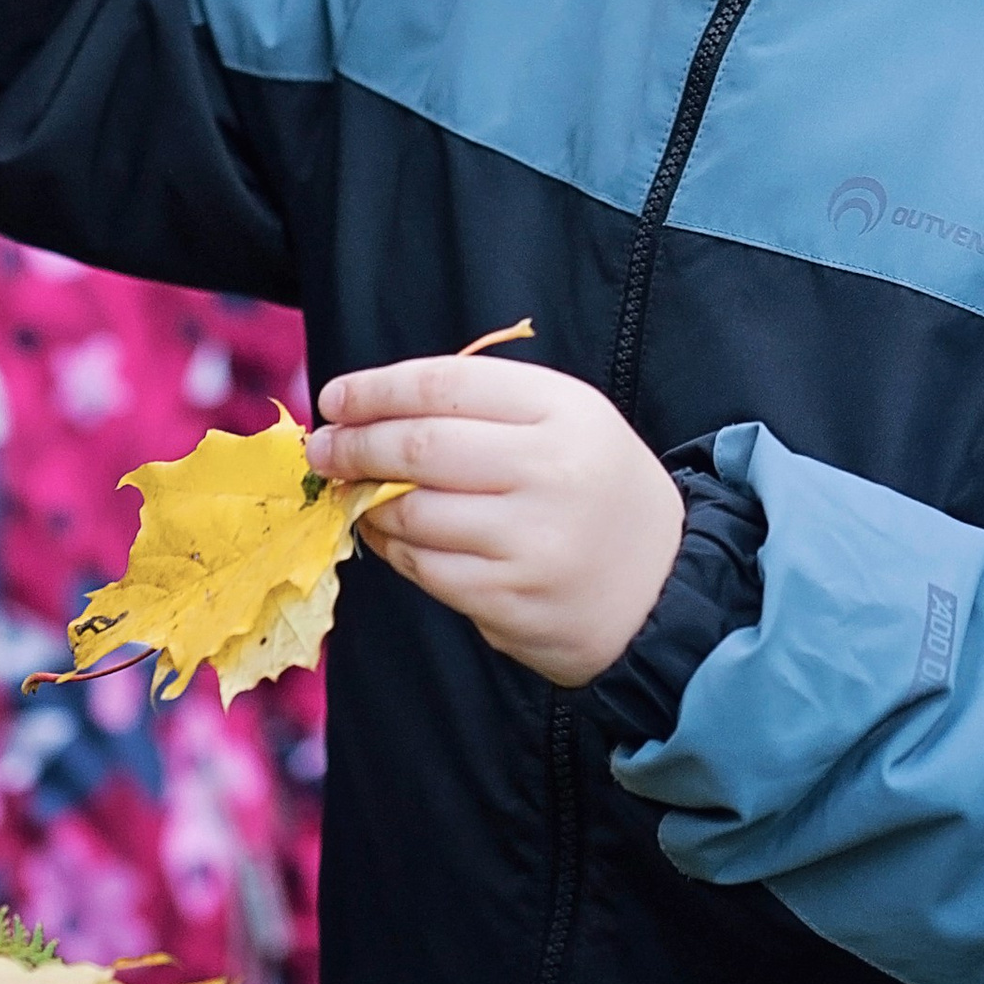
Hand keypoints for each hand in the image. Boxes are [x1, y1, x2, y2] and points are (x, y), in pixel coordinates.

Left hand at [306, 352, 685, 689]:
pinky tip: (384, 533)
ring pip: (413, 511)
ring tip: (351, 492)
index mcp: (563, 410)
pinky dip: (391, 546)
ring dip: (365, 500)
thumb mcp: (566, 423)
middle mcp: (549, 470)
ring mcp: (529, 539)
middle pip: (422, 446)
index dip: (379, 388)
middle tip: (323, 446)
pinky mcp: (509, 598)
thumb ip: (485, 409)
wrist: (660, 588)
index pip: (448, 385)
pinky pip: (425, 566)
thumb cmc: (595, 490)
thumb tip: (374, 411)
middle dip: (356, 443)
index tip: (336, 396)